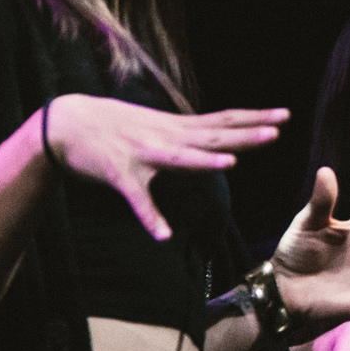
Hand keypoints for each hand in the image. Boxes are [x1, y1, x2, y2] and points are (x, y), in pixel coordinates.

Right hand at [47, 95, 285, 241]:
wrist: (64, 122)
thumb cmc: (114, 126)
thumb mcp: (157, 126)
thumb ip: (187, 133)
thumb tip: (216, 137)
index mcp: (177, 129)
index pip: (223, 121)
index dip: (253, 118)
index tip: (284, 114)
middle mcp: (166, 138)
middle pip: (212, 137)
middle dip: (244, 136)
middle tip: (276, 131)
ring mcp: (144, 155)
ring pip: (179, 159)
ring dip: (203, 162)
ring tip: (230, 164)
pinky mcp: (120, 174)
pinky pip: (137, 199)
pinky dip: (150, 217)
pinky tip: (163, 235)